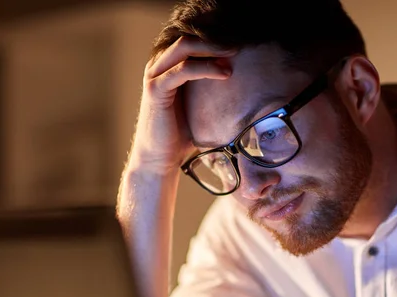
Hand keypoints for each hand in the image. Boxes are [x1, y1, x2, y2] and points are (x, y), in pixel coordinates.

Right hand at [129, 37, 236, 174]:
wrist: (159, 158)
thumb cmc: (180, 135)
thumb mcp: (199, 107)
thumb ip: (210, 91)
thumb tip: (241, 84)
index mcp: (167, 67)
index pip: (190, 41)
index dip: (214, 38)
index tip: (239, 43)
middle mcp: (158, 66)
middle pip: (187, 38)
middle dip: (215, 38)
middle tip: (239, 44)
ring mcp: (154, 76)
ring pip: (184, 47)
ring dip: (212, 49)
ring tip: (234, 54)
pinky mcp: (155, 89)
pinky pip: (182, 70)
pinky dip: (205, 68)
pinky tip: (224, 73)